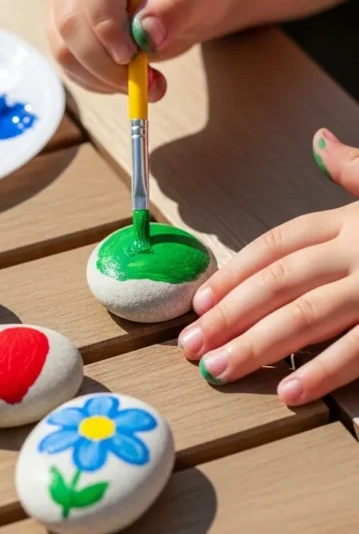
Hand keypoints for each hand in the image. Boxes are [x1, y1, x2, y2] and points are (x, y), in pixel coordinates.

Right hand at [47, 0, 241, 99]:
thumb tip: (145, 36)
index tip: (133, 55)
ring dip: (102, 77)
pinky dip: (98, 82)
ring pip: (63, 48)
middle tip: (148, 82)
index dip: (106, 22)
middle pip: (69, 19)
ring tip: (148, 84)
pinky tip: (131, 79)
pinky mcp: (64, 28)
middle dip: (104, 61)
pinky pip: (69, 64)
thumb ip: (175, 6)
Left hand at [178, 129, 358, 404]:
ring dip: (259, 345)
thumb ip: (354, 171)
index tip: (202, 300)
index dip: (236, 272)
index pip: (278, 244)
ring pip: (308, 315)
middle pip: (280, 281)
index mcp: (354, 219)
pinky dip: (324, 370)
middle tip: (191, 345)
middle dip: (231, 314)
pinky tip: (289, 392)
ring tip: (221, 369)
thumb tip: (318, 142)